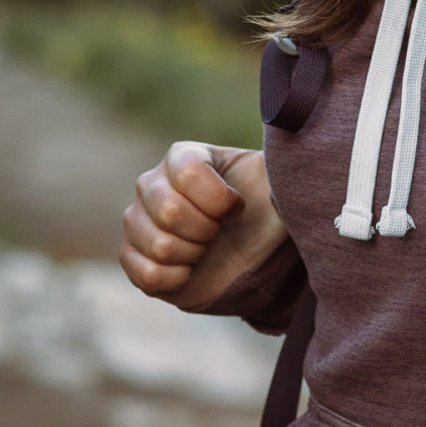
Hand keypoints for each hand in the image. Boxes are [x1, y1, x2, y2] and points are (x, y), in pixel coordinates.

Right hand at [119, 140, 286, 310]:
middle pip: (169, 210)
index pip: (189, 172)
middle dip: (207, 229)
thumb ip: (279, 163)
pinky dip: (177, 278)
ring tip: (206, 248)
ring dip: (193, 254)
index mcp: (183, 156)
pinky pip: (145, 274)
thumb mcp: (276, 182)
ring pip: (158, 244)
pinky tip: (190, 269)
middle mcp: (151, 184)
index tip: (238, 207)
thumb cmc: (264, 211)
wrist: (255, 255)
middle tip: (220, 231)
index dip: (221, 199)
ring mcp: (137, 222)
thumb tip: (293, 147)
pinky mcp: (133, 259)